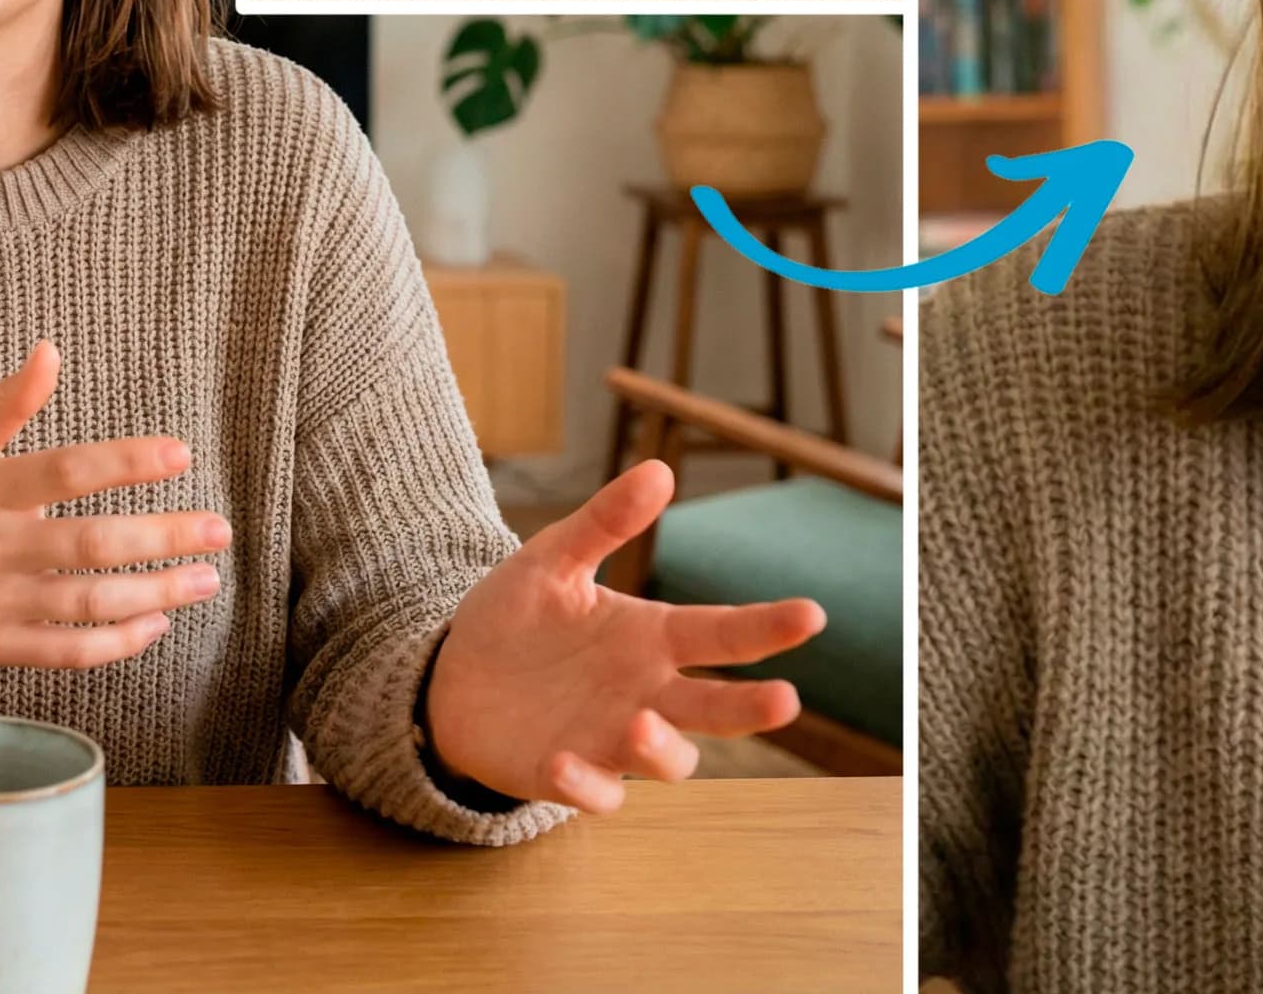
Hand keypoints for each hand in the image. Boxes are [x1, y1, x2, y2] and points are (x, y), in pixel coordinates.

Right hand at [0, 341, 231, 666]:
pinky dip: (118, 643)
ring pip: (89, 603)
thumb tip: (50, 349)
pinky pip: (68, 651)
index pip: (66, 470)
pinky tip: (157, 624)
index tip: (181, 455)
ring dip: (157, 593)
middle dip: (164, 537)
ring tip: (205, 579)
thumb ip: (7, 404)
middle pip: (91, 544)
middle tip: (219, 531)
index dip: (127, 461)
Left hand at [423, 459, 826, 812]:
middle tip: (785, 700)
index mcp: (652, 637)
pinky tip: (563, 760)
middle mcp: (646, 693)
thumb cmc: (515, 618)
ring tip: (639, 724)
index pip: (722, 633)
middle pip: (716, 708)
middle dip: (752, 706)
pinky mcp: (567, 777)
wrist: (451, 678)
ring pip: (667, 759)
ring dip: (662, 748)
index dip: (768, 627)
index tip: (812, 614)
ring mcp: (610, 739)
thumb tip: (660, 469)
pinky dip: (587, 783)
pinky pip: (594, 792)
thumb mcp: (553, 560)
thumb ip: (604, 521)